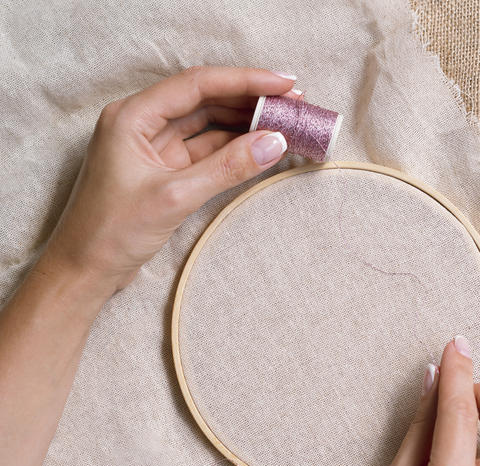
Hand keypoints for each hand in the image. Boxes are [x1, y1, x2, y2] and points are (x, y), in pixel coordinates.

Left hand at [36, 66, 298, 295]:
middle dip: (249, 99)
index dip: (244, 80)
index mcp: (133, 117)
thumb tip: (275, 142)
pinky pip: (207, 150)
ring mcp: (155, 148)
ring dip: (246, 123)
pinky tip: (262, 148)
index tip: (283, 83)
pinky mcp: (165, 171)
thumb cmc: (112, 231)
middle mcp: (143, 124)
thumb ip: (228, 167)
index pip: (197, 84)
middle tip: (294, 103)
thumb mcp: (176, 196)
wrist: (84, 271)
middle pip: (205, 99)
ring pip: (209, 124)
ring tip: (285, 123)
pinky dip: (235, 149)